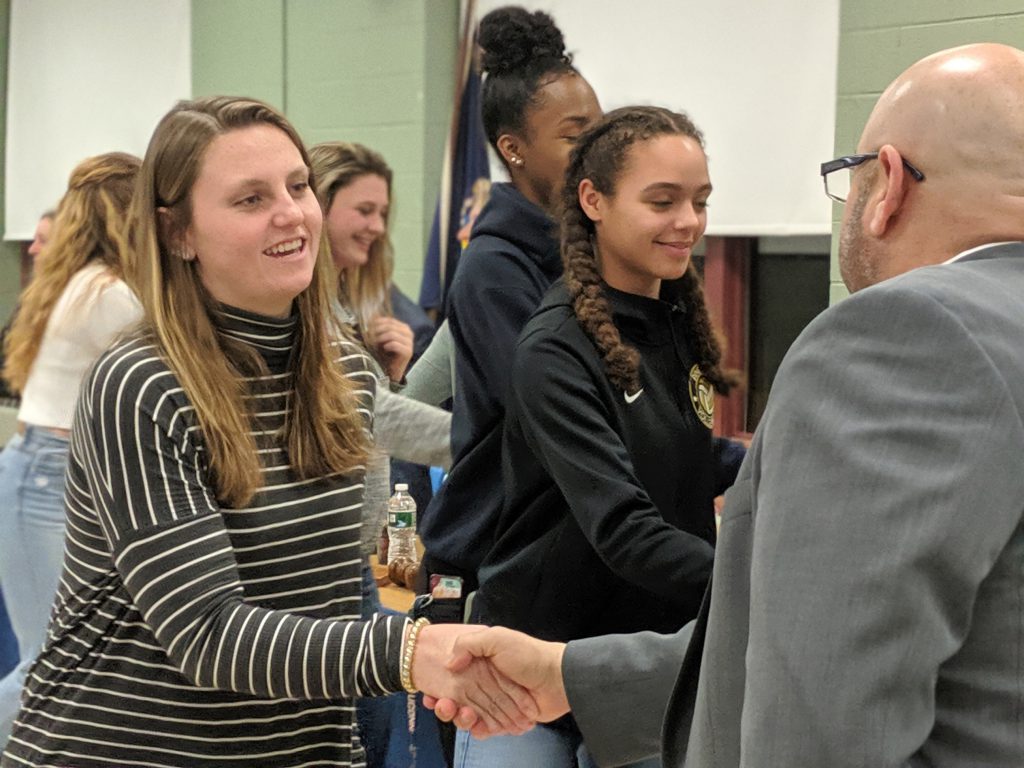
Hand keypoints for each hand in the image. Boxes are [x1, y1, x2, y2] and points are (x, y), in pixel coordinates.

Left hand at [367, 316, 413, 382]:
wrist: (390, 371)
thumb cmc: (384, 354)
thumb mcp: (380, 339)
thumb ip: (378, 328)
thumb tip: (369, 318)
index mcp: (403, 328)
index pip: (389, 320)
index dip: (377, 323)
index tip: (368, 329)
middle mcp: (408, 333)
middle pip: (390, 326)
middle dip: (377, 331)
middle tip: (369, 337)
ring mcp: (409, 343)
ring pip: (392, 334)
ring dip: (381, 339)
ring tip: (375, 344)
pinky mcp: (408, 352)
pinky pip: (395, 344)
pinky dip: (387, 346)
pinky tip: (384, 349)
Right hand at [411, 624, 538, 735]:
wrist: (557, 679)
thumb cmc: (529, 655)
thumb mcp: (497, 638)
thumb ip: (469, 644)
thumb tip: (448, 663)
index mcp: (480, 663)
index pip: (452, 676)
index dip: (438, 685)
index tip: (427, 692)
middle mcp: (485, 683)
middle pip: (455, 698)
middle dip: (444, 704)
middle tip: (441, 704)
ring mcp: (494, 703)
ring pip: (466, 716)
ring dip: (459, 718)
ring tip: (463, 713)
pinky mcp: (503, 721)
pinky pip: (483, 729)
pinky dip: (477, 729)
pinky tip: (476, 724)